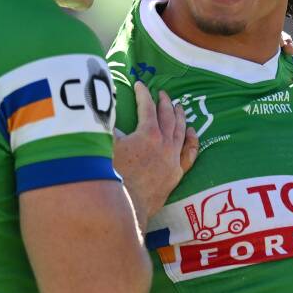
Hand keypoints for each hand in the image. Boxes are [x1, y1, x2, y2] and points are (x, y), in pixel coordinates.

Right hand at [113, 83, 198, 227]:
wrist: (124, 208)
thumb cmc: (111, 176)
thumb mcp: (105, 145)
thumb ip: (105, 125)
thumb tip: (99, 110)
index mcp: (147, 134)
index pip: (147, 107)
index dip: (143, 94)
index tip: (139, 84)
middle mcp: (164, 144)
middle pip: (168, 117)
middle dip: (164, 103)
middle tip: (163, 93)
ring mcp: (172, 160)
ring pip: (180, 133)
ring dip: (180, 117)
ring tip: (180, 107)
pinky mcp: (175, 175)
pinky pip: (189, 154)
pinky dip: (191, 142)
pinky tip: (192, 134)